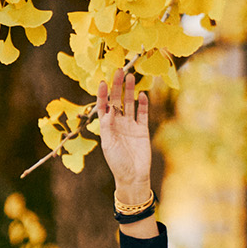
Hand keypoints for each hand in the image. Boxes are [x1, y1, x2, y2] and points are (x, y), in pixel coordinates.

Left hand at [96, 67, 151, 197]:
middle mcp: (118, 123)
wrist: (133, 176)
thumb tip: (108, 109)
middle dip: (117, 86)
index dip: (103, 94)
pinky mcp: (142, 130)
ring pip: (130, 104)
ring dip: (130, 91)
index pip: (103, 106)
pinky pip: (143, 114)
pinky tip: (143, 94)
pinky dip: (143, 104)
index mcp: (107, 127)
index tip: (103, 82)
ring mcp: (131, 125)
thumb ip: (107, 126)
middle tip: (119, 71)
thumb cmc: (117, 163)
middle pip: (117, 100)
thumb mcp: (108, 145)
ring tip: (131, 77)